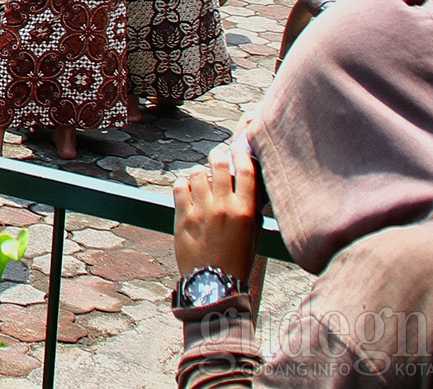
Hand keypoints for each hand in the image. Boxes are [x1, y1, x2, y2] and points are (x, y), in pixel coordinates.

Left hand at [172, 141, 258, 284]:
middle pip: (219, 165)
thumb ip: (249, 207)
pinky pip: (179, 187)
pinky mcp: (183, 216)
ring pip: (197, 174)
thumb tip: (247, 183)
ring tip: (200, 177)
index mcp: (246, 211)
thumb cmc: (237, 259)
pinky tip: (185, 187)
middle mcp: (224, 207)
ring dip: (199, 172)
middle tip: (216, 156)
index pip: (245, 170)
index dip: (240, 154)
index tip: (236, 149)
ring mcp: (202, 211)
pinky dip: (182, 183)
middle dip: (217, 156)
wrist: (213, 283)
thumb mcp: (252, 233)